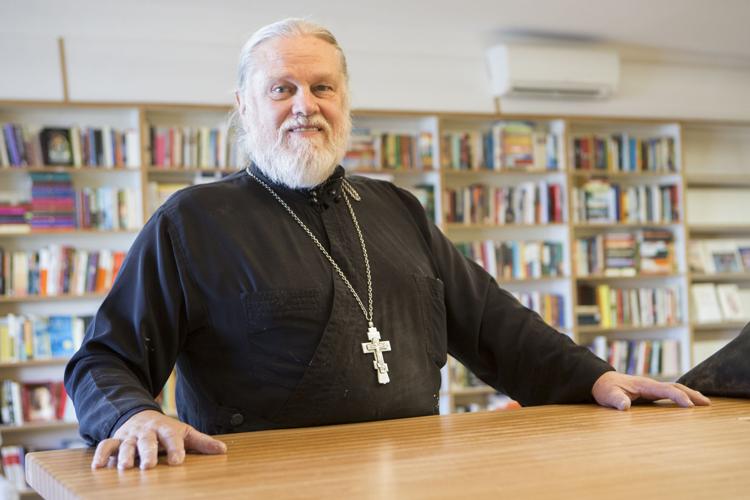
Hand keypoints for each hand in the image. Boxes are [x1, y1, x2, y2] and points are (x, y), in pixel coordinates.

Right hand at [91, 410, 226, 469]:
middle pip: (147, 441)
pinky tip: (98, 467)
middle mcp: (146, 432)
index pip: (171, 438)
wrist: (140, 416)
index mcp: (165, 429)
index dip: (175, 449)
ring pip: (125, 445)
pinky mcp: (115, 440)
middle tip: (149, 466)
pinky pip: (105, 446)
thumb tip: (224, 450)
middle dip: (147, 453)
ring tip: (125, 468)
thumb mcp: (184, 432)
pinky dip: (100, 455)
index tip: (177, 462)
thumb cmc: (166, 430)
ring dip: (124, 455)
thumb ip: (202, 442)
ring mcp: (129, 436)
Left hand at [592, 371, 710, 409]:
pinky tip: (688, 402)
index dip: (678, 397)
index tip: (690, 407)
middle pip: (675, 387)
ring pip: (674, 388)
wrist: (601, 381)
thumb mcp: (608, 395)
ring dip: (689, 394)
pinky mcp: (650, 392)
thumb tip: (624, 406)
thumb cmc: (605, 389)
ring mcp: (651, 387)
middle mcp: (650, 384)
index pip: (666, 389)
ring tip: (704, 403)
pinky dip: (681, 395)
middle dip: (691, 394)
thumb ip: (616, 400)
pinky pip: (669, 392)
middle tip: (707, 404)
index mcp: (644, 384)